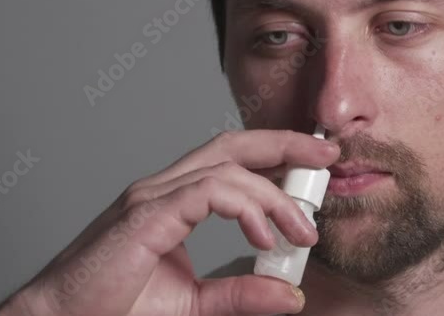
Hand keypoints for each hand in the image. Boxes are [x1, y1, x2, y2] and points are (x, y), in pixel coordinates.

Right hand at [0, 129, 339, 315]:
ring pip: (228, 167)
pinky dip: (246, 208)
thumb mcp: (195, 305)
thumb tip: (292, 295)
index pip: (233, 160)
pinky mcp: (145, 214)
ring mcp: (152, 196)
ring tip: (303, 229)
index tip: (318, 170)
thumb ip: (241, 295)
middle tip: (329, 157)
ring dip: (274, 194)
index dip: (276, 155)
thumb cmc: (114, 310)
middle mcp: (162, 188)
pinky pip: (209, 192)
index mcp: (173, 200)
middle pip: (234, 144)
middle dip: (286, 144)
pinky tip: (264, 237)